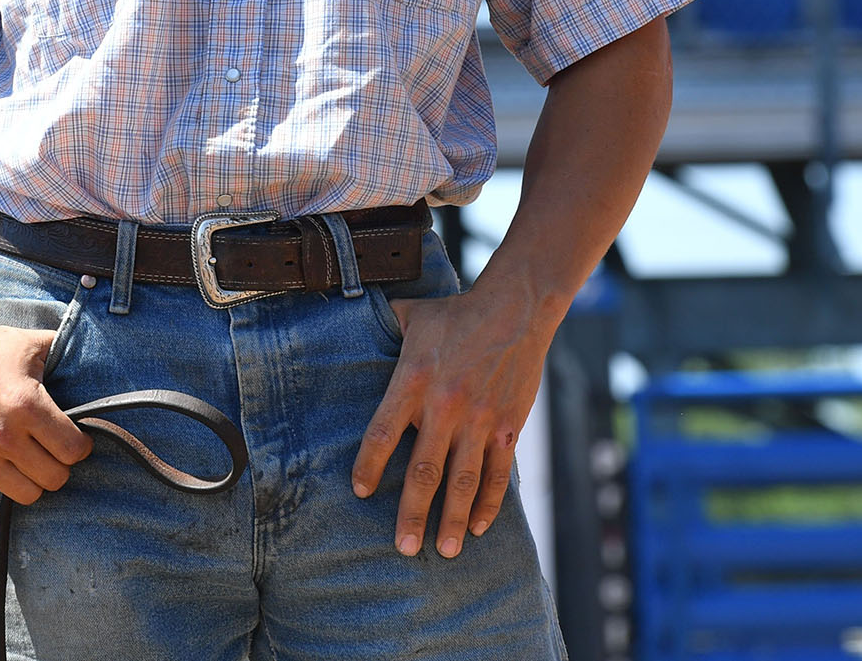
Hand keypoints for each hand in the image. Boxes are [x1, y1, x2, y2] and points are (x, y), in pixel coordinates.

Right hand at [0, 314, 91, 503]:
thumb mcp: (31, 344)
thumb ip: (65, 355)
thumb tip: (95, 364)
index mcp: (26, 405)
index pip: (72, 451)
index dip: (80, 445)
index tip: (76, 438)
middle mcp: (2, 435)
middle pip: (55, 478)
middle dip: (60, 463)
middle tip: (54, 449)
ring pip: (27, 494)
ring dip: (34, 478)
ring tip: (31, 459)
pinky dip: (3, 477)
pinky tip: (2, 455)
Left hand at [350, 281, 551, 557]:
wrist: (515, 309)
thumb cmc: (455, 313)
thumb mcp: (409, 315)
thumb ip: (381, 329)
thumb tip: (346, 325)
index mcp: (413, 380)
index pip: (383, 432)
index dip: (369, 465)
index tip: (361, 492)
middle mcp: (445, 406)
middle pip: (424, 471)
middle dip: (413, 513)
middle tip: (404, 548)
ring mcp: (480, 420)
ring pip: (464, 482)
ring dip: (454, 520)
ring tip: (445, 551)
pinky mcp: (508, 428)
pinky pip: (498, 474)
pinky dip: (490, 503)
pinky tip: (480, 527)